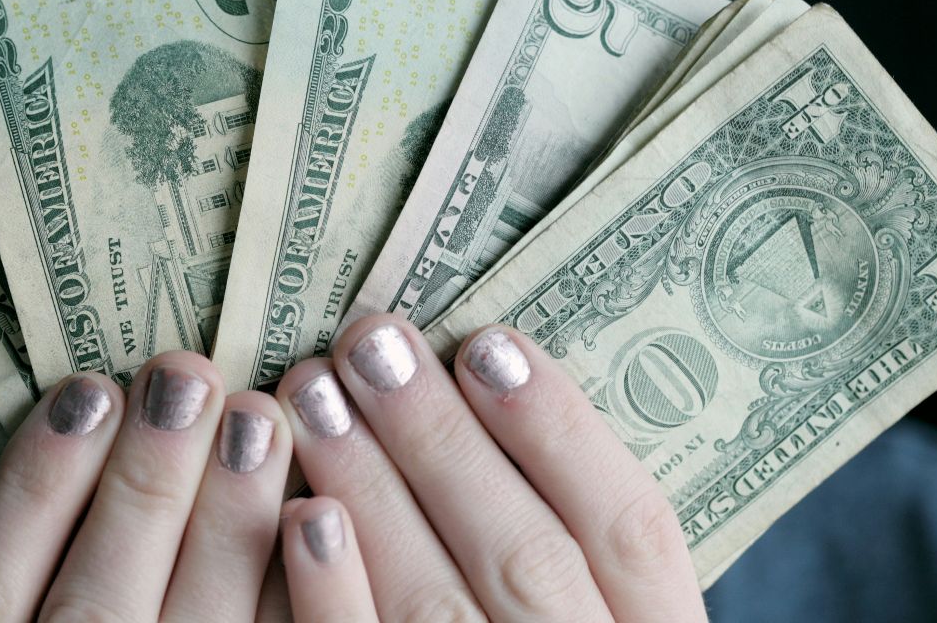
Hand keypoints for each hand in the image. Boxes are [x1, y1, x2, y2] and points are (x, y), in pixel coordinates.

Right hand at [0, 351, 300, 621]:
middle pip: (96, 607)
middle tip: (188, 379)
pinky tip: (316, 522)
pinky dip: (292, 602)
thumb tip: (95, 408)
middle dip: (144, 484)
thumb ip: (18, 551)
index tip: (88, 389)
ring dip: (224, 528)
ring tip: (255, 419)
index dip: (37, 483)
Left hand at [274, 315, 706, 621]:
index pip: (633, 530)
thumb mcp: (595, 613)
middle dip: (443, 441)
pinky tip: (303, 519)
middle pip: (527, 559)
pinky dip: (335, 599)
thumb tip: (480, 377)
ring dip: (374, 491)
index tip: (489, 342)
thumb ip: (564, 536)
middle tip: (371, 342)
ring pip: (440, 610)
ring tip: (314, 394)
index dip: (562, 431)